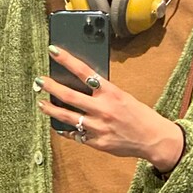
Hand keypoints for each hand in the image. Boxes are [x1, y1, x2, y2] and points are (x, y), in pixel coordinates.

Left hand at [37, 44, 184, 173]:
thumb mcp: (123, 96)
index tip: (53, 51)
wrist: (153, 139)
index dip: (67, 60)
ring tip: (41, 104)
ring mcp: (98, 127)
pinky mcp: (97, 142)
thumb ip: (103, 92)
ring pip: (67, 116)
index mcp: (111, 92)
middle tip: (39, 81)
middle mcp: (102, 108)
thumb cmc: (139, 115)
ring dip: (51, 109)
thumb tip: (83, 85)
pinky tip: (58, 125)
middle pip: (69, 95)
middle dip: (51, 87)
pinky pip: (75, 135)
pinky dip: (66, 130)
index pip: (84, 71)